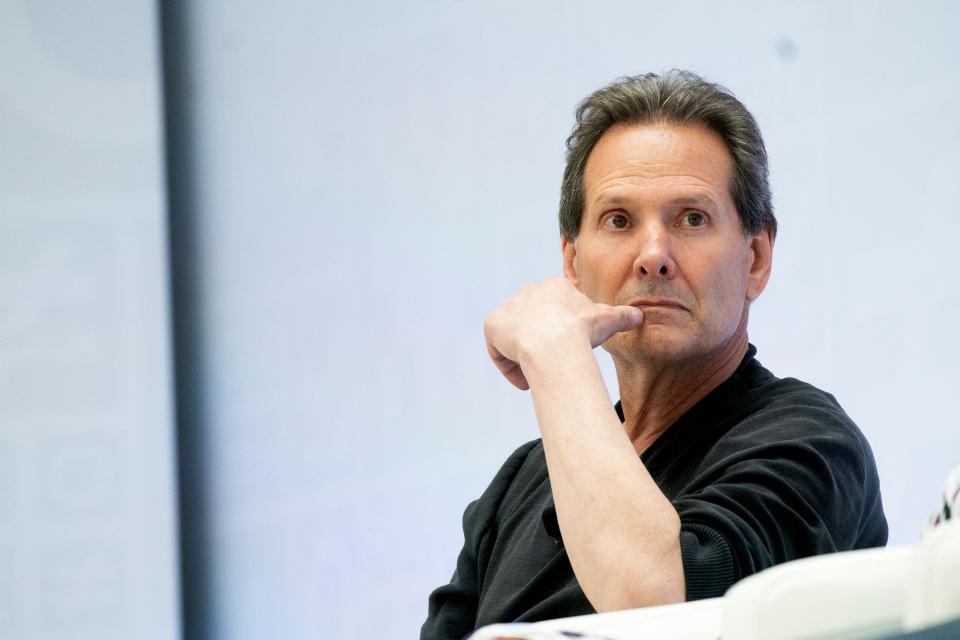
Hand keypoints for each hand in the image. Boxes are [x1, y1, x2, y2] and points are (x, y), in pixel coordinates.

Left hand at [483, 276, 642, 389]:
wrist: (553, 343)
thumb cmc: (581, 330)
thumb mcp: (608, 319)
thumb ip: (622, 316)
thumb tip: (639, 316)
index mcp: (554, 287)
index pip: (555, 309)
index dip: (563, 332)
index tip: (570, 349)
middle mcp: (527, 292)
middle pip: (534, 321)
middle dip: (542, 342)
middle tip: (553, 363)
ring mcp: (508, 309)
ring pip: (515, 336)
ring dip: (524, 355)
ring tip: (537, 375)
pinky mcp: (492, 326)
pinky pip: (498, 349)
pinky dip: (508, 366)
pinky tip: (524, 380)